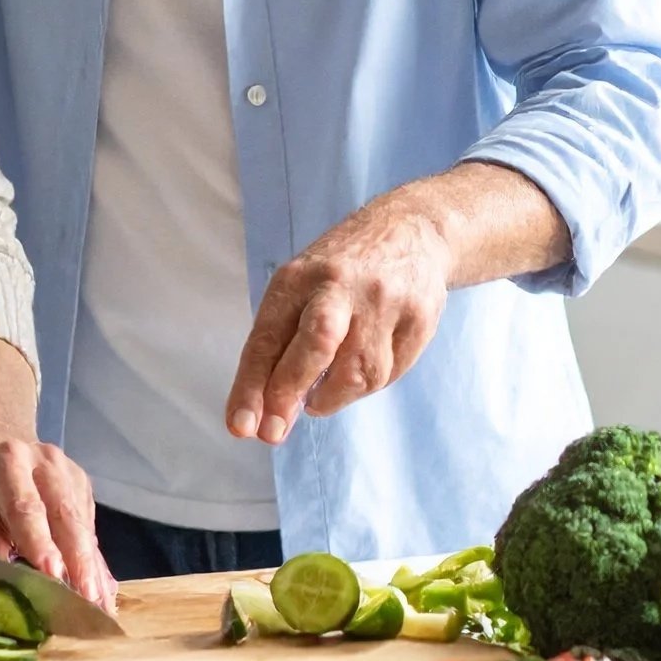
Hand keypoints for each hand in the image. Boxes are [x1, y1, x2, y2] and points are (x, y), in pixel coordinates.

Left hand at [0, 332, 114, 609]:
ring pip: (84, 528)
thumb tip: (1, 591)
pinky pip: (92, 534)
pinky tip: (102, 595)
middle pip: (65, 516)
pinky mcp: (86, 491)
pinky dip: (96, 567)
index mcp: (9, 462)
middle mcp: (46, 463)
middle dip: (78, 562)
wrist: (0, 451)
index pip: (26, 507)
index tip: (52, 575)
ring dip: (92, 571)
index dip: (39, 543)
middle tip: (86, 600)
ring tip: (98, 608)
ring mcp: (71, 476)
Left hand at [225, 194, 451, 445]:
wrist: (412, 229)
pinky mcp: (419, 317)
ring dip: (335, 397)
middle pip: (316, 342)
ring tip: (324, 392)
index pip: (267, 338)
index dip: (251, 386)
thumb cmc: (339, 274)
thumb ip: (281, 351)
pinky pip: (392, 373)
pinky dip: (370, 384)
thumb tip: (267, 419)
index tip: (241, 427)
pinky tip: (363, 365)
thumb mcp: (300, 292)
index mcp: (298, 278)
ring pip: (360, 374)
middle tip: (272, 432)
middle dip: (290, 390)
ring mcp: (384, 300)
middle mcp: (340, 285)